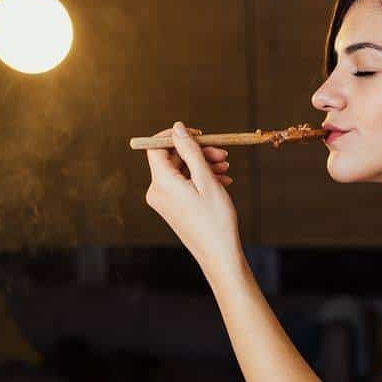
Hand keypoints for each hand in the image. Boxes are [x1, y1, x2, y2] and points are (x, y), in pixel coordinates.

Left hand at [144, 121, 238, 271]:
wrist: (219, 254)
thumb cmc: (216, 219)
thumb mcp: (206, 179)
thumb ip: (190, 151)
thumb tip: (177, 128)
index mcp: (161, 183)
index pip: (155, 147)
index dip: (175, 135)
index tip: (198, 133)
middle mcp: (157, 191)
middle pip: (172, 158)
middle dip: (197, 151)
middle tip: (222, 153)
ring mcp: (163, 200)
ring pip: (181, 170)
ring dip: (203, 165)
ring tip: (226, 168)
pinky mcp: (172, 207)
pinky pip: (183, 183)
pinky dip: (200, 178)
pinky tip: (221, 180)